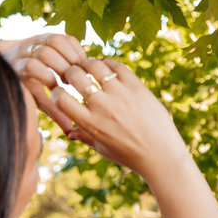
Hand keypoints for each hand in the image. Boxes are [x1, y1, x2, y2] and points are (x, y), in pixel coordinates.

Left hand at [0, 34, 86, 130]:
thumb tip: (70, 130)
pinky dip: (76, 49)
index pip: (32, 67)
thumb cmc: (26, 87)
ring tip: (78, 70)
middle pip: (44, 52)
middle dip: (62, 66)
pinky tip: (81, 63)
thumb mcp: (35, 100)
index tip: (59, 88)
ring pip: (54, 40)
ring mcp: (36, 40)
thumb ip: (52, 111)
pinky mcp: (48, 35)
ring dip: (70, 56)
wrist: (11, 61)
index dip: (47, 76)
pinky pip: (64, 37)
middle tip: (72, 80)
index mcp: (18, 68)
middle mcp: (24, 51)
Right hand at [55, 58, 188, 180]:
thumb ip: (85, 137)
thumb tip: (70, 133)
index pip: (61, 99)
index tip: (61, 90)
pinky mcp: (137, 88)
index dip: (56, 91)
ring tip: (89, 67)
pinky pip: (118, 66)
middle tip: (73, 73)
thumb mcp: (103, 148)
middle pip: (76, 76)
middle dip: (70, 72)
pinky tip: (107, 67)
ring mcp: (121, 95)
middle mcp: (104, 107)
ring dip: (88, 64)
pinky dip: (108, 63)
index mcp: (91, 124)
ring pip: (96, 66)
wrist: (161, 155)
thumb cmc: (130, 154)